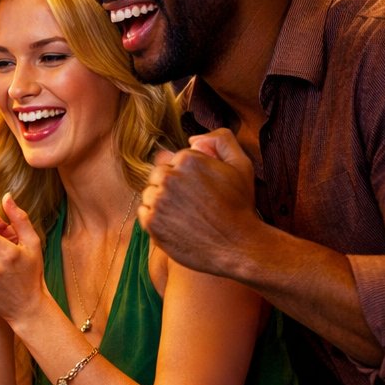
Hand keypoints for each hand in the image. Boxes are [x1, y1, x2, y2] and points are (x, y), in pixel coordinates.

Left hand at [139, 130, 261, 275]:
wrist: (238, 247)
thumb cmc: (240, 206)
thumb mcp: (241, 165)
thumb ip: (221, 141)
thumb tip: (193, 138)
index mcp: (188, 159)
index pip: (174, 160)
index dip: (189, 176)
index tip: (202, 190)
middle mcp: (169, 177)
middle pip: (159, 175)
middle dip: (172, 186)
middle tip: (194, 203)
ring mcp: (158, 201)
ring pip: (150, 194)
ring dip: (163, 202)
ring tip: (187, 215)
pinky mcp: (151, 223)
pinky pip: (144, 212)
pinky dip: (156, 218)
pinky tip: (176, 224)